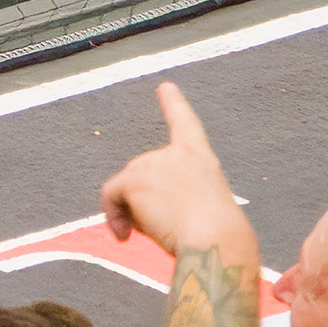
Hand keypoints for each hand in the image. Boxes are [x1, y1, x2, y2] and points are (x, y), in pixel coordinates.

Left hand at [100, 83, 254, 267]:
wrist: (215, 240)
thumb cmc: (217, 235)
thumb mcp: (203, 206)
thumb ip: (175, 195)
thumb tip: (134, 206)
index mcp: (200, 157)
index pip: (185, 124)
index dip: (174, 104)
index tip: (166, 87)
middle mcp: (175, 153)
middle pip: (143, 175)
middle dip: (145, 202)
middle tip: (166, 228)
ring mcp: (152, 163)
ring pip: (127, 190)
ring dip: (134, 213)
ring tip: (159, 232)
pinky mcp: (133, 179)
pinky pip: (110, 197)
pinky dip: (113, 215)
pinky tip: (123, 235)